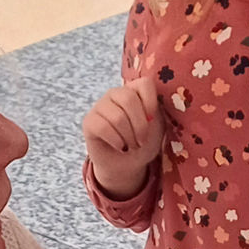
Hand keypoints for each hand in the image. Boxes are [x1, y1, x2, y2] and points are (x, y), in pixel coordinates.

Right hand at [83, 76, 162, 198]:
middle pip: (128, 99)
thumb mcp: (158, 126)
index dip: (150, 102)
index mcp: (135, 90)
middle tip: (141, 141)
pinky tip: (120, 147)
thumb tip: (157, 106)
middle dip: (140, 126)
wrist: (127, 165)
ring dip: (129, 137)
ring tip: (132, 146)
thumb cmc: (144, 142)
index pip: (144, 83)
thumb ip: (159, 110)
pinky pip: (103, 127)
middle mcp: (115, 93)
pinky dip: (117, 141)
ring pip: (117, 117)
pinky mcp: (89, 121)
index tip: (152, 120)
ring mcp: (100, 106)